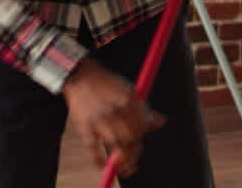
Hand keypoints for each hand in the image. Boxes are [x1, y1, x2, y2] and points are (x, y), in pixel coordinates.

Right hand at [62, 58, 164, 178]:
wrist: (79, 74)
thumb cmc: (106, 83)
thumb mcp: (127, 89)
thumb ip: (143, 108)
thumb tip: (161, 122)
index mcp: (127, 100)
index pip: (142, 124)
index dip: (143, 133)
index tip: (140, 137)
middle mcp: (115, 110)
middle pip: (132, 136)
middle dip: (134, 149)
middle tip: (133, 155)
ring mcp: (99, 119)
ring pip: (116, 144)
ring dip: (123, 158)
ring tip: (126, 166)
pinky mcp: (84, 125)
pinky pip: (93, 148)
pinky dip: (99, 161)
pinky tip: (104, 166)